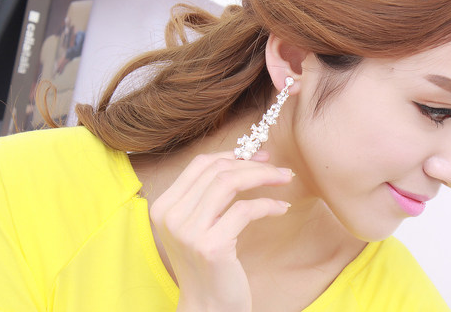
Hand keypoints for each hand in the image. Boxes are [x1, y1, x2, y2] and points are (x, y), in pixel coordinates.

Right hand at [149, 150, 292, 311]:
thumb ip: (210, 195)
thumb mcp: (200, 225)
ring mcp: (188, 231)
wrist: (208, 308)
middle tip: (279, 168)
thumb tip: (243, 158)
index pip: (199, 164)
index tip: (258, 156)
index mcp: (164, 206)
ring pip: (230, 183)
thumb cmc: (210, 265)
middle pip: (218, 171)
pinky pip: (245, 210)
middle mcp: (171, 216)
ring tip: (285, 179)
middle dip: (253, 164)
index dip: (232, 155)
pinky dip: (268, 205)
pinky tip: (281, 209)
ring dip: (264, 176)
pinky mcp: (211, 246)